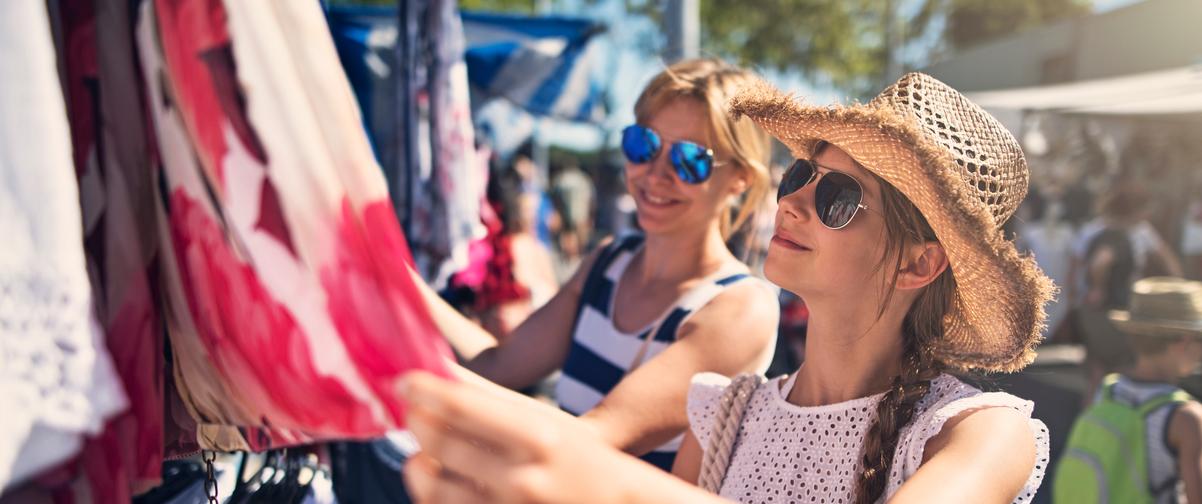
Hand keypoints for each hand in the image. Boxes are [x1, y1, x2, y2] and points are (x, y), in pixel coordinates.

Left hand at [399, 371, 640, 502]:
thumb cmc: (579, 460)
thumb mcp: (547, 425)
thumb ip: (495, 404)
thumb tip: (441, 378)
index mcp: (537, 438)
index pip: (461, 406)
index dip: (423, 390)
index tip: (403, 381)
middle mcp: (521, 478)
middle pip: (440, 444)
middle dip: (416, 421)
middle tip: (409, 411)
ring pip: (435, 486)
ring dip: (417, 463)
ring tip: (419, 452)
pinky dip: (432, 495)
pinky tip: (434, 481)